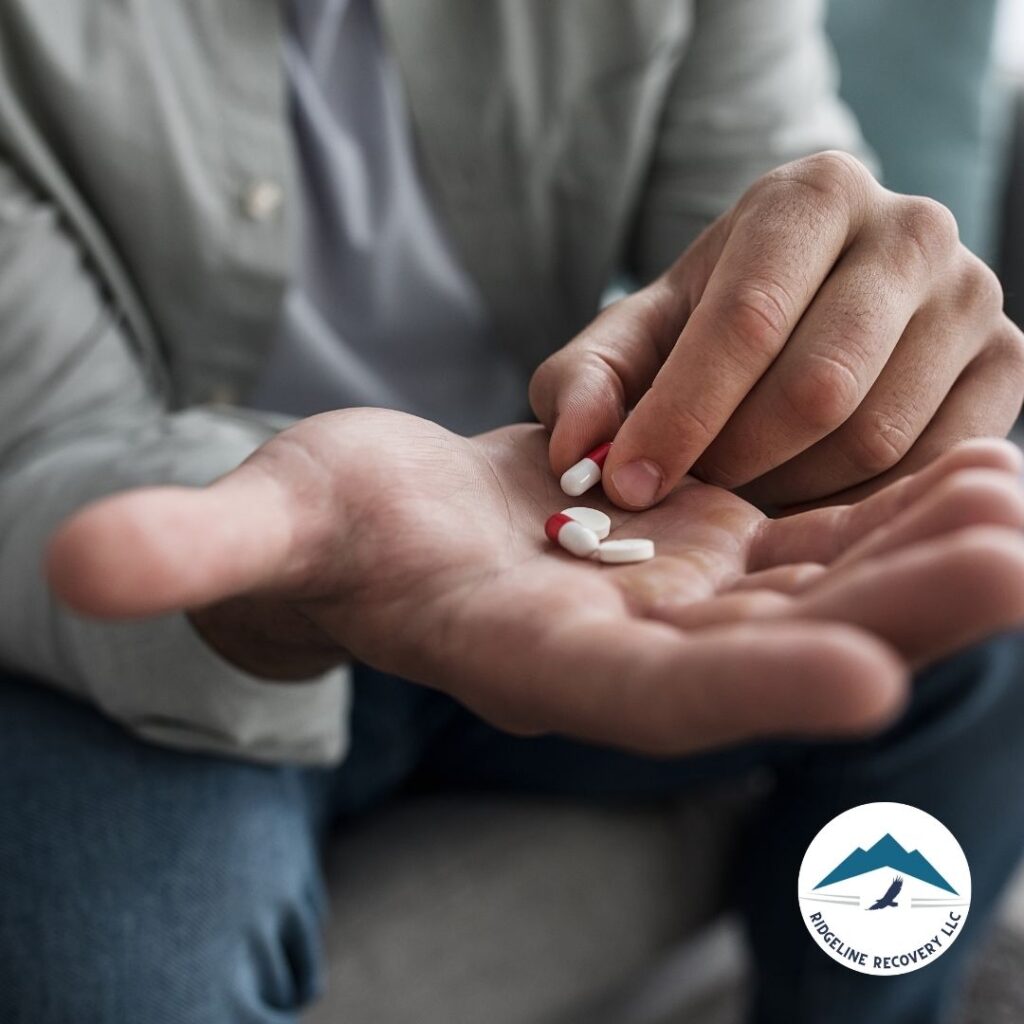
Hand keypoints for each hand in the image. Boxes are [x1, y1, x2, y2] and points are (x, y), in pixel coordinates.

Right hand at [47, 410, 1023, 754]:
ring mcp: (681, 601)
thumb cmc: (334, 529)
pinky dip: (891, 511)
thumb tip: (80, 565)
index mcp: (530, 658)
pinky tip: (973, 462)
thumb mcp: (272, 522)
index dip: (746, 693)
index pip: (645, 698)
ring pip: (817, 588)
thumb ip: (202, 550)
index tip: (872, 680)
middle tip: (1013, 550)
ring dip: (922, 552)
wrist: (402, 523)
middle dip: (893, 608)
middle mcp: (628, 648)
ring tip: (1019, 494)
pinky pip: (816, 536)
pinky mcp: (709, 551)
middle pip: (770, 647)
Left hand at [531, 151, 1023, 509]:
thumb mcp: (635, 338)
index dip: (680, 416)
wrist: (811, 310)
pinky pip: (929, 466)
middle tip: (691, 493)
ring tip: (744, 484)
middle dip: (736, 461)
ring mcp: (974, 294)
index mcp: (812, 196)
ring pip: (876, 436)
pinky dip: (855, 500)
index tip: (627, 486)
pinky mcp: (1009, 361)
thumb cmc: (708, 328)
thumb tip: (575, 453)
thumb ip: (587, 383)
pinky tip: (805, 491)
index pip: (746, 320)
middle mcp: (910, 229)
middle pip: (818, 388)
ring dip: (791, 488)